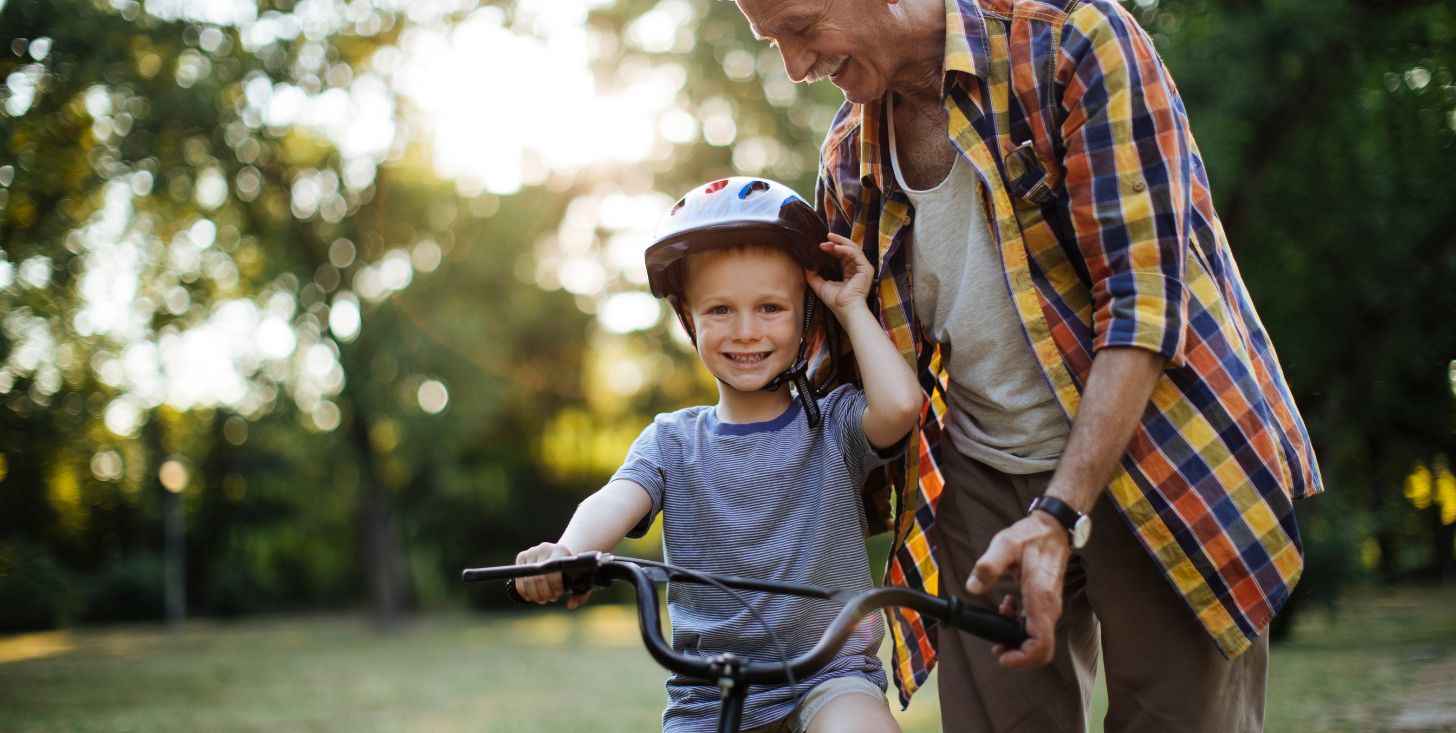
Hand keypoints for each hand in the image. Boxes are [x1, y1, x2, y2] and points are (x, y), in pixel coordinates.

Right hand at [514, 542, 591, 609]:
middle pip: (538, 577)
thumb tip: (571, 606)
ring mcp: (531, 552)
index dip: (554, 585)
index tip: (558, 594)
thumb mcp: (580, 581)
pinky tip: (531, 597)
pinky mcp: (521, 557)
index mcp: (560, 550)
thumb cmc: (570, 571)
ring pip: (527, 580)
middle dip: (544, 593)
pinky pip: (519, 579)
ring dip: (535, 594)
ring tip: (543, 599)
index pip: (553, 570)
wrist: (559, 555)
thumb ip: (581, 595)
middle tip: (550, 599)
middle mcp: (544, 548)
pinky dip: (524, 591)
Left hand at [806, 233, 873, 316]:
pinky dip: (846, 249)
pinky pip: (856, 254)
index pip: (841, 255)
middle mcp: (857, 268)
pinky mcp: (866, 269)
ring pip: (853, 248)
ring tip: (830, 238)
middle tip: (826, 236)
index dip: (832, 248)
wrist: (845, 309)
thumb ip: (812, 275)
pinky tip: (836, 247)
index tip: (820, 245)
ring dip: (841, 242)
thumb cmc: (835, 301)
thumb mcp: (820, 285)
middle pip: (847, 249)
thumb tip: (804, 266)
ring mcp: (863, 268)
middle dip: (836, 242)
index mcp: (849, 271)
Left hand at [964, 512, 1070, 667]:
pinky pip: (1036, 628)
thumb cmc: (1031, 536)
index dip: (1022, 658)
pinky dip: (1019, 626)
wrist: (1053, 529)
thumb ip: (987, 566)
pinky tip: (1007, 608)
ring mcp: (1049, 607)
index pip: (1040, 643)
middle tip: (997, 648)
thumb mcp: (1005, 544)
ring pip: (1039, 641)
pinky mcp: (1046, 604)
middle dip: (1018, 656)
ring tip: (997, 622)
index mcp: (1040, 598)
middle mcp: (1049, 608)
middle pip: (1042, 649)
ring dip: (1017, 641)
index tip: (1002, 656)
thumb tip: (972, 587)